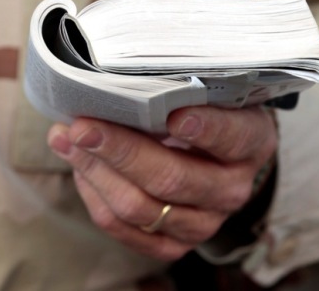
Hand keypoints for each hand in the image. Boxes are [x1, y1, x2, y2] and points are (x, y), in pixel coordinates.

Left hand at [47, 106, 276, 260]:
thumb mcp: (213, 91)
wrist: (220, 154)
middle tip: (84, 126)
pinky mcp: (174, 243)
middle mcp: (231, 188)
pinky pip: (124, 229)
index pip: (231, 136)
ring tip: (67, 139)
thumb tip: (130, 74)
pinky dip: (95, 195)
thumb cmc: (210, 111)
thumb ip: (185, 85)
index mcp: (251, 142)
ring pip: (140, 207)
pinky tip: (81, 166)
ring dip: (96, 171)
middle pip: (171, 177)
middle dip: (120, 150)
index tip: (172, 115)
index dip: (204, 127)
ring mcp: (204, 221)